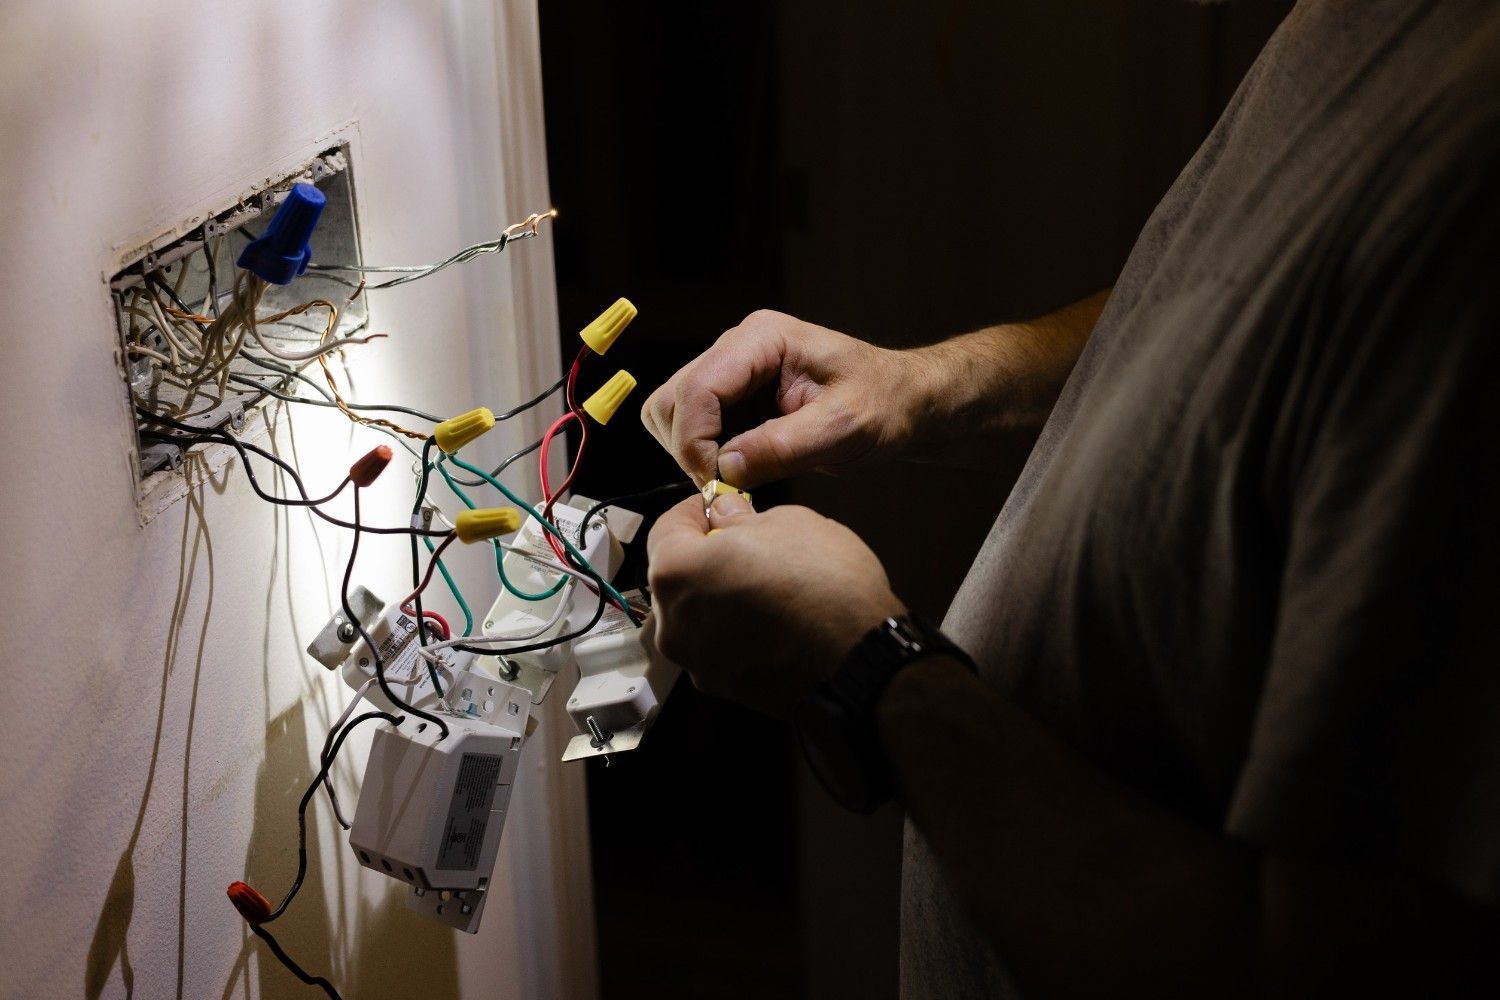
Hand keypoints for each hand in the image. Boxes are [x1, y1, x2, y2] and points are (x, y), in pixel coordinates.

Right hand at [641, 310, 919, 487]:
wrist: (902, 402)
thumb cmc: (884, 404)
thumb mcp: (842, 429)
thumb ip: (782, 447)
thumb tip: (724, 469)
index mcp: (763, 339)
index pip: (698, 389)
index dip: (696, 442)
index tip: (718, 484)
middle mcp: (737, 347)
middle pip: (672, 400)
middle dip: (689, 449)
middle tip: (726, 486)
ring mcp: (731, 371)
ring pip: (672, 414)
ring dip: (692, 453)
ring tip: (736, 479)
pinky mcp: (731, 397)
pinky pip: (691, 428)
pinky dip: (703, 455)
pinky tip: (740, 471)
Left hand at [647, 492, 905, 718]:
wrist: (860, 662)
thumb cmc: (824, 587)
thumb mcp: (787, 522)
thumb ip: (742, 518)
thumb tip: (727, 516)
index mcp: (676, 573)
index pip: (665, 529)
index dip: (694, 511)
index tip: (717, 505)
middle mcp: (674, 624)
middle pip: (679, 578)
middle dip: (707, 556)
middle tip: (746, 542)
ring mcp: (698, 663)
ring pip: (700, 616)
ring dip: (722, 596)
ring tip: (767, 582)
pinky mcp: (726, 689)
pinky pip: (722, 647)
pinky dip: (738, 631)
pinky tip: (775, 619)